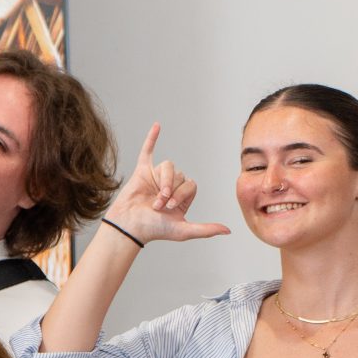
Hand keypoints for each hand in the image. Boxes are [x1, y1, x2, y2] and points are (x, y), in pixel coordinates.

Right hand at [106, 123, 230, 246]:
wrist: (129, 227)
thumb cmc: (153, 230)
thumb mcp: (183, 230)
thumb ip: (206, 229)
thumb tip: (228, 231)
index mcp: (181, 198)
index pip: (191, 184)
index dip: (183, 194)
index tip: (170, 207)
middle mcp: (170, 186)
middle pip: (181, 175)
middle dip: (170, 190)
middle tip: (159, 205)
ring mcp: (156, 178)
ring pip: (168, 167)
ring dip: (163, 181)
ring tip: (153, 197)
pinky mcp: (142, 172)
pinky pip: (148, 151)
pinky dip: (152, 138)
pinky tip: (157, 125)